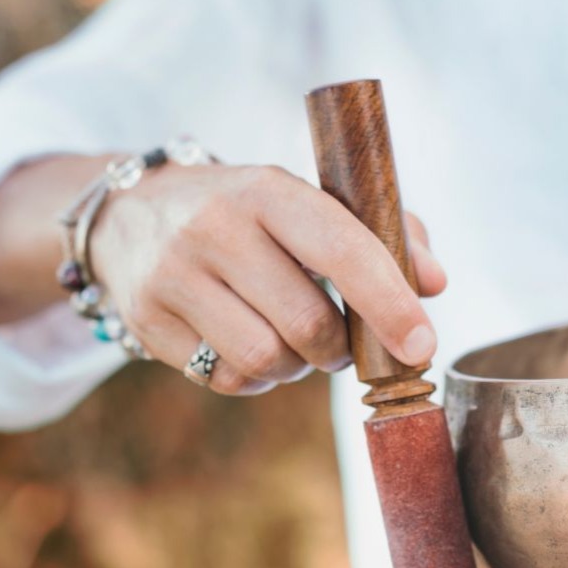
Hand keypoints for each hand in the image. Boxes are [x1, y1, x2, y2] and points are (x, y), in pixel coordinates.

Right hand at [90, 162, 445, 393]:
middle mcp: (213, 227)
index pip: (341, 249)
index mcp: (267, 189)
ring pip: (267, 359)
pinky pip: (226, 379)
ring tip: (292, 340)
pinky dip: (257, 377)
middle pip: (308, 323)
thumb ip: (385, 233)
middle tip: (341, 341)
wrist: (132, 212)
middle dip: (340, 348)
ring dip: (298, 366)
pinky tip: (251, 344)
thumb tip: (435, 284)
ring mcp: (172, 275)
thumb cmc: (251, 214)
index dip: (389, 303)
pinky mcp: (147, 320)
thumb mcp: (310, 202)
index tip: (421, 345)